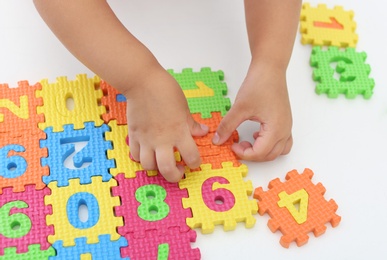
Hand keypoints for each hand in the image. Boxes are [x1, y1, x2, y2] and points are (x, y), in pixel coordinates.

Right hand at [124, 67, 208, 181]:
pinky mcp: (134, 136)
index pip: (191, 157)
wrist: (142, 82)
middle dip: (175, 176)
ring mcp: (146, 140)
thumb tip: (202, 132)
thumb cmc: (165, 91)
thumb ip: (191, 124)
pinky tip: (147, 153)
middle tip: (179, 171)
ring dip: (157, 168)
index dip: (195, 163)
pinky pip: (135, 155)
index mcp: (179, 132)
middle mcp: (162, 140)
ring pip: (149, 166)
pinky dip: (141, 158)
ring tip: (161, 162)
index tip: (194, 162)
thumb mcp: (184, 108)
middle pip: (167, 170)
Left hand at [213, 63, 292, 160]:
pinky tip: (257, 134)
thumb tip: (217, 140)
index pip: (260, 153)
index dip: (243, 153)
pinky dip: (269, 144)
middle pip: (269, 155)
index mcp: (276, 129)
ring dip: (262, 151)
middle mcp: (285, 130)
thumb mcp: (239, 108)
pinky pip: (281, 141)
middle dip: (251, 154)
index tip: (231, 145)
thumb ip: (228, 126)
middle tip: (236, 145)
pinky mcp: (284, 121)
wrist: (270, 68)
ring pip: (277, 150)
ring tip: (247, 141)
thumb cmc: (259, 84)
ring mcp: (287, 126)